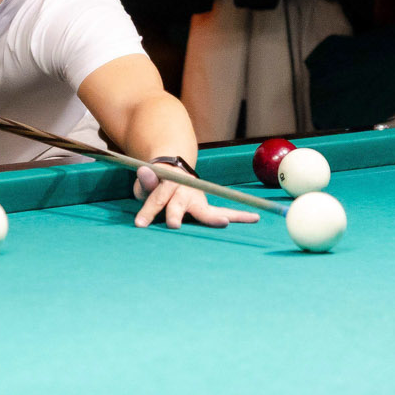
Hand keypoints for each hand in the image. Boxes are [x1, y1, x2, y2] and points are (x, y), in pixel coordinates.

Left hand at [133, 165, 259, 229]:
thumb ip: (147, 179)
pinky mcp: (206, 208)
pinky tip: (255, 218)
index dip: (148, 211)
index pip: (157, 198)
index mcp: (169, 184)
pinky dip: (240, 216)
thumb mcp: (149, 180)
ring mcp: (198, 200)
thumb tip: (143, 171)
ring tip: (224, 222)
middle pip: (179, 205)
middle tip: (173, 224)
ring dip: (216, 218)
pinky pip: (225, 212)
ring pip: (206, 211)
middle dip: (175, 214)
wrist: (175, 170)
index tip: (139, 224)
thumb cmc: (157, 182)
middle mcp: (185, 192)